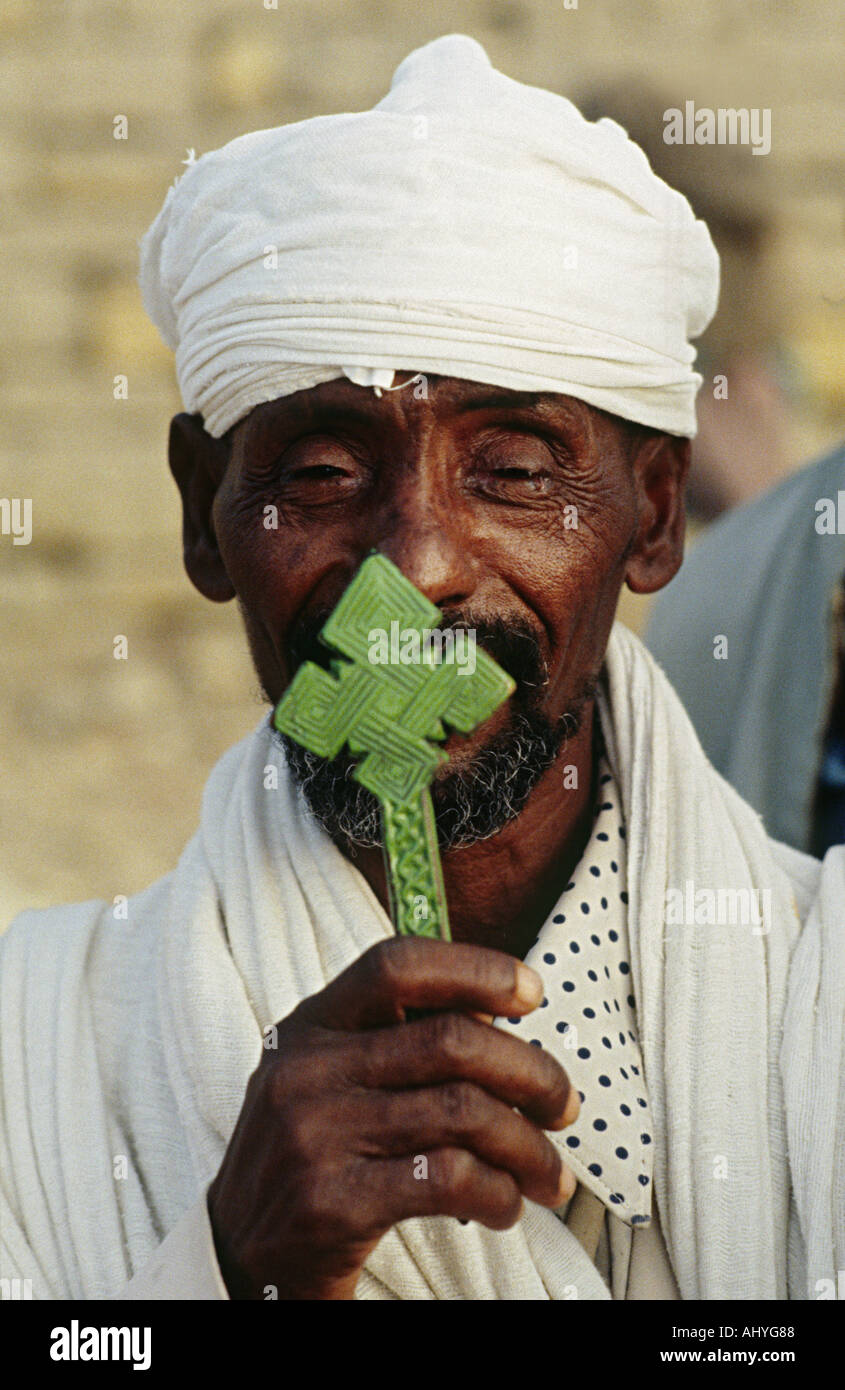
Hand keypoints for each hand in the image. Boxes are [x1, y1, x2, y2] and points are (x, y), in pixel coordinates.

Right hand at [207, 937, 578, 1298]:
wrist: (240, 1256)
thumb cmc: (311, 1158)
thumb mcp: (332, 1081)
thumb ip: (397, 1044)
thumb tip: (498, 1022)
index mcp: (309, 1024)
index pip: (396, 965)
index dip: (473, 968)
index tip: (531, 991)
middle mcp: (306, 1070)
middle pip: (450, 1040)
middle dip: (530, 1072)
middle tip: (563, 1105)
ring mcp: (316, 1135)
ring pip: (463, 1112)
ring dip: (528, 1146)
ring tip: (548, 1173)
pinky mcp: (334, 1202)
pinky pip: (449, 1178)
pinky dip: (498, 1193)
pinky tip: (505, 1206)